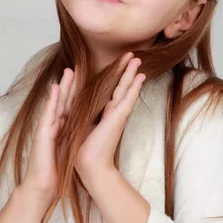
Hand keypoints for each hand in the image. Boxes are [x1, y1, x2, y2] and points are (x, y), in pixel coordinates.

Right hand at [21, 65, 78, 198]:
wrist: (43, 186)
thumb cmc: (56, 170)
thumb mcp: (69, 149)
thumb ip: (74, 137)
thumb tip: (87, 131)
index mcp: (63, 129)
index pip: (72, 107)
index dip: (78, 92)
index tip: (87, 78)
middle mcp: (55, 126)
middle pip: (65, 101)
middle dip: (71, 84)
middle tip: (78, 67)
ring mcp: (47, 128)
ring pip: (57, 103)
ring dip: (63, 87)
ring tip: (68, 71)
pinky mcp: (43, 134)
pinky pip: (49, 114)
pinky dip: (53, 101)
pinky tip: (56, 88)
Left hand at [75, 53, 145, 175]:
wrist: (90, 166)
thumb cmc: (85, 150)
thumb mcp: (83, 125)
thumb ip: (87, 115)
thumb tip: (82, 106)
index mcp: (106, 114)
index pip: (113, 92)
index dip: (117, 78)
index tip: (122, 67)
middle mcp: (114, 113)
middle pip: (122, 87)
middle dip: (127, 72)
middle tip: (134, 56)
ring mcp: (118, 116)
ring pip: (126, 90)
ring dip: (132, 75)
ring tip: (137, 60)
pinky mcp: (118, 119)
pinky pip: (127, 99)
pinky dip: (134, 88)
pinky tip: (140, 77)